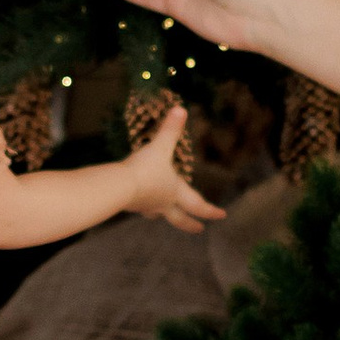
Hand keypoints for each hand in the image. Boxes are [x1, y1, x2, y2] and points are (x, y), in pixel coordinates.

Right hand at [117, 102, 226, 234]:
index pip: (198, 204)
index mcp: (175, 191)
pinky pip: (141, 208)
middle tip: (200, 230)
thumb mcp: (160, 147)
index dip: (211, 210)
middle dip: (191, 225)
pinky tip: (138, 202)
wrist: (117, 187)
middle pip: (180, 219)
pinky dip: (144, 206)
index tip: (223, 215)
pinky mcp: (130, 205)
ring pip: (158, 214)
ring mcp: (146, 206)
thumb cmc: (144, 169)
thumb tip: (181, 109)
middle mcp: (163, 203)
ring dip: (164, 215)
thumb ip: (170, 129)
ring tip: (163, 215)